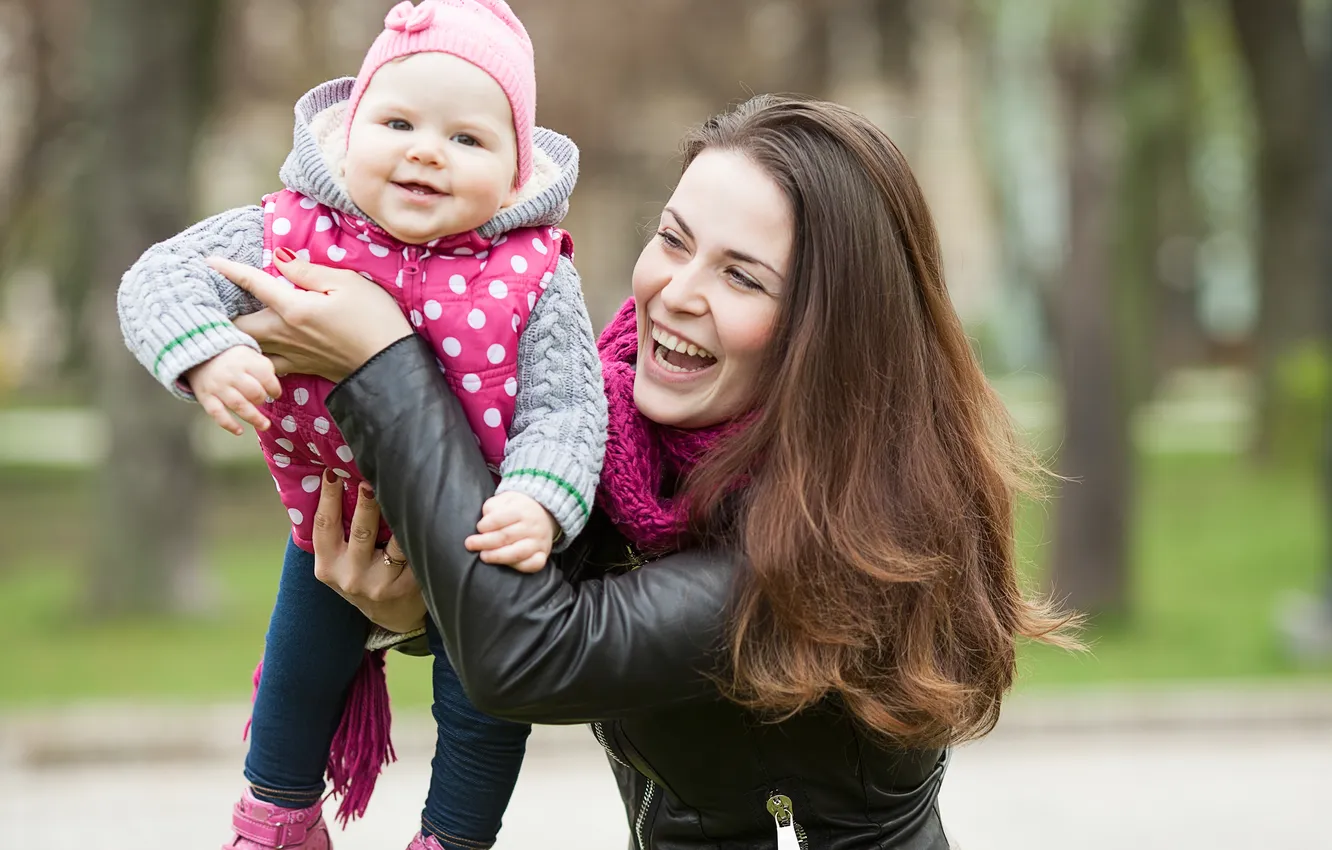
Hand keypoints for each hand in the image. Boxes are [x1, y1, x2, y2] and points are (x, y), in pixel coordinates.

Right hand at [185, 347, 282, 435]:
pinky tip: (240, 431)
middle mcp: (231, 374)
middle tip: (263, 401)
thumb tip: (274, 388)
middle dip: (262, 400)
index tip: (276, 394)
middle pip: (253, 392)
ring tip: (265, 425)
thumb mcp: (249, 354)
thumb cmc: (232, 359)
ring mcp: (218, 387)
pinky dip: (229, 424)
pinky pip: (217, 414)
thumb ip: (263, 367)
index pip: (265, 376)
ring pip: (238, 405)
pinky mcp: (206, 398)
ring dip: (254, 418)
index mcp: (244, 361)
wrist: (200, 358)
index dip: (274, 388)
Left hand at [208, 250, 411, 382]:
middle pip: (239, 326)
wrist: (390, 364)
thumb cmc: (375, 319)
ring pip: (249, 349)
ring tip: (224, 329)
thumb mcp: (347, 283)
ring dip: (234, 339)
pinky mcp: (303, 369)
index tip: (210, 261)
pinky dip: (253, 360)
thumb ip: (308, 272)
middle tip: (211, 303)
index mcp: (294, 308)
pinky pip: (267, 366)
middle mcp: (286, 334)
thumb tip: (279, 259)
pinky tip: (254, 354)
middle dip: (220, 315)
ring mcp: (292, 355)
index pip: (255, 284)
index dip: (231, 270)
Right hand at [312, 471, 426, 633]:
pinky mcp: (408, 585)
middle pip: (361, 531)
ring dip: (399, 512)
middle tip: (371, 476)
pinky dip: (419, 531)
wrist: (391, 616)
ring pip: (394, 542)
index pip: (324, 526)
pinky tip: (426, 511)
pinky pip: (414, 551)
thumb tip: (334, 478)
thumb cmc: (362, 576)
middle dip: (367, 502)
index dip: (328, 497)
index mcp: (327, 567)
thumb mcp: (338, 562)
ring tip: (405, 487)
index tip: (333, 471)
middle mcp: (351, 577)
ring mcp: (381, 583)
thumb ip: (336, 531)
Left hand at [464, 491, 557, 572]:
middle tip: (470, 545)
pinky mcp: (543, 554)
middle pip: (505, 537)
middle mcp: (532, 526)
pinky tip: (506, 565)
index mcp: (521, 509)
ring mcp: (539, 541)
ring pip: (517, 553)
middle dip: (484, 542)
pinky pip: (534, 564)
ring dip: (497, 556)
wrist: (545, 511)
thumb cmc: (517, 508)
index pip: (498, 519)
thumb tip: (483, 525)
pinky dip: (520, 567)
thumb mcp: (504, 499)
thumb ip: (492, 508)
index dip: (484, 526)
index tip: (478, 528)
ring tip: (483, 556)